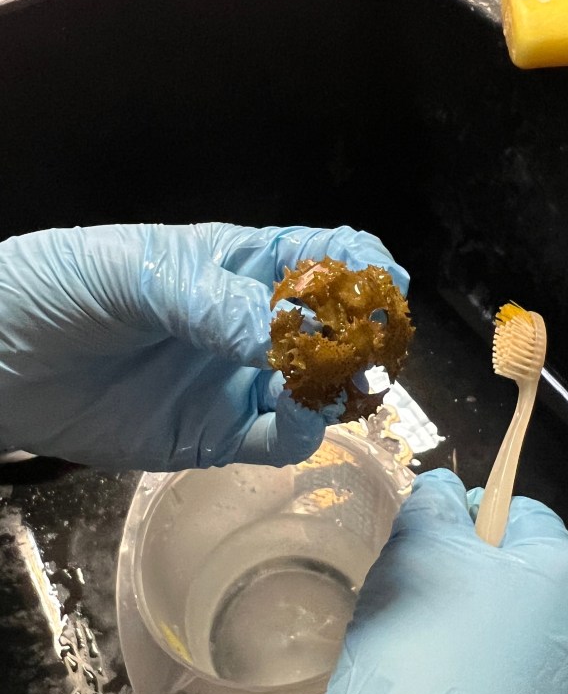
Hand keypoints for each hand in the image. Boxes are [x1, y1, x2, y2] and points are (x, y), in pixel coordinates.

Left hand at [0, 223, 407, 470]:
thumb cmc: (58, 288)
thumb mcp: (133, 273)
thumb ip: (213, 303)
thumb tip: (290, 337)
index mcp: (239, 264)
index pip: (323, 255)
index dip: (361, 266)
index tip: (383, 285)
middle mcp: (251, 324)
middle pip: (335, 328)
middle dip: (361, 335)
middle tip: (366, 348)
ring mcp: (239, 382)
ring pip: (317, 388)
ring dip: (334, 387)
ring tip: (320, 383)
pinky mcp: (219, 435)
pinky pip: (280, 438)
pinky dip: (301, 430)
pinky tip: (294, 417)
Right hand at [213, 469, 567, 693]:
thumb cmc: (418, 658)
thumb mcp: (413, 556)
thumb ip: (433, 506)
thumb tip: (448, 489)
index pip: (525, 515)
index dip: (472, 519)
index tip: (430, 545)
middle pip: (532, 586)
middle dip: (480, 586)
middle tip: (419, 610)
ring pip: (533, 652)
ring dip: (490, 648)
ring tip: (430, 674)